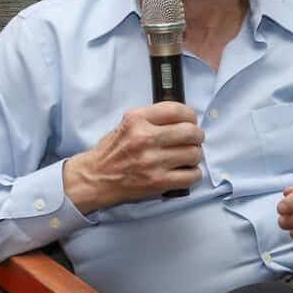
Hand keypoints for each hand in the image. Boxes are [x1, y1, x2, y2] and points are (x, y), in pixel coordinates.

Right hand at [63, 102, 202, 212]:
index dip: (190, 116)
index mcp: (137, 119)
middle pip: (190, 132)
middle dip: (196, 136)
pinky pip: (191, 175)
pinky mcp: (158, 182)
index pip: (176, 110)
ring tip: (187, 157)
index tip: (190, 121)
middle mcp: (145, 138)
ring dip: (194, 155)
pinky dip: (193, 174)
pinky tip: (185, 172)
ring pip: (194, 154)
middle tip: (193, 140)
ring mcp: (153, 161)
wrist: (96, 178)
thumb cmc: (112, 151)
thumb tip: (182, 118)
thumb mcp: (126, 124)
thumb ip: (151, 118)